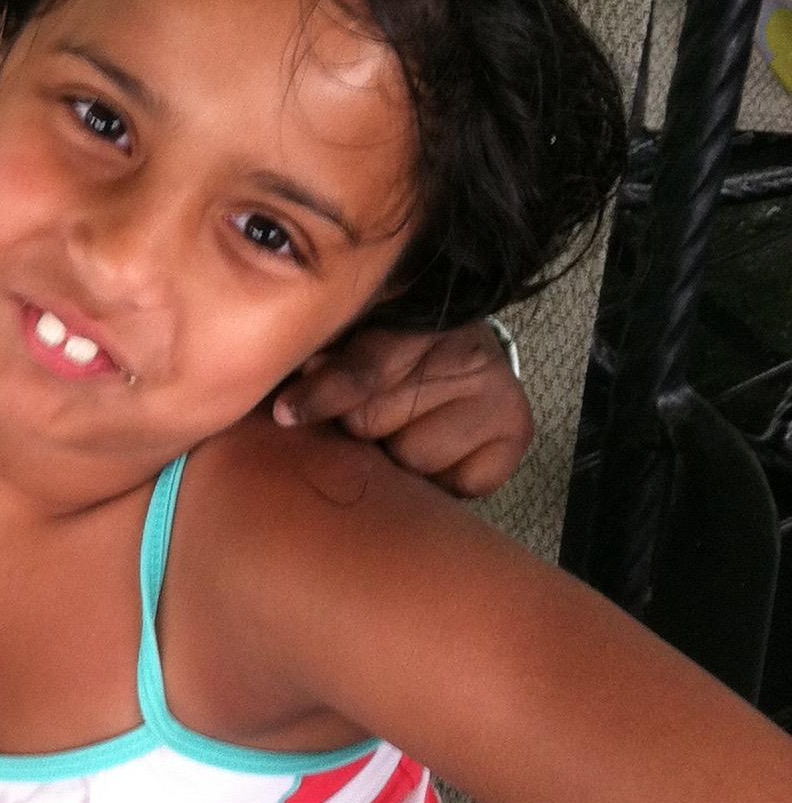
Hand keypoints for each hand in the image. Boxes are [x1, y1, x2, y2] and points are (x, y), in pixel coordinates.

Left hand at [271, 321, 530, 497]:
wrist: (462, 358)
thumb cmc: (394, 354)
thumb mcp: (356, 343)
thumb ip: (324, 362)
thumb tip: (288, 406)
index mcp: (420, 318)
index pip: (365, 367)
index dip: (324, 393)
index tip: (286, 414)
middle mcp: (467, 349)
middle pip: (375, 421)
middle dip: (357, 429)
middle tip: (364, 422)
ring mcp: (499, 391)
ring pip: (412, 458)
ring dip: (396, 455)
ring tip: (403, 434)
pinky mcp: (516, 432)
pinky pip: (455, 484)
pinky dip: (437, 481)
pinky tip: (438, 455)